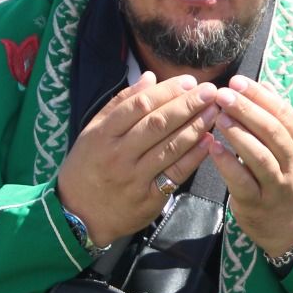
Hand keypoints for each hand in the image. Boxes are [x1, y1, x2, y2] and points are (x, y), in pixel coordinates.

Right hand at [56, 73, 221, 247]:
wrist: (78, 215)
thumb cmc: (86, 168)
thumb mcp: (92, 132)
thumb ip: (119, 104)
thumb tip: (149, 78)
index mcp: (103, 134)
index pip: (139, 105)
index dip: (167, 91)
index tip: (189, 82)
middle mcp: (118, 154)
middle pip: (157, 124)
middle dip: (187, 105)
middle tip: (210, 92)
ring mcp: (134, 177)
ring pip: (169, 148)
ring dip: (195, 128)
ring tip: (214, 112)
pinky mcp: (148, 198)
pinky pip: (175, 174)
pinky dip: (194, 157)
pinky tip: (209, 142)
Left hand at [205, 76, 292, 257]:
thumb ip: (281, 129)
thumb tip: (260, 92)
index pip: (285, 115)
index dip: (261, 96)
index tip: (238, 82)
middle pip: (272, 132)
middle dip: (247, 109)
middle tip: (223, 93)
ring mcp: (277, 187)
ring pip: (259, 156)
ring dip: (237, 133)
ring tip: (218, 116)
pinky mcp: (258, 205)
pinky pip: (241, 181)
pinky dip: (226, 163)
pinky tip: (212, 147)